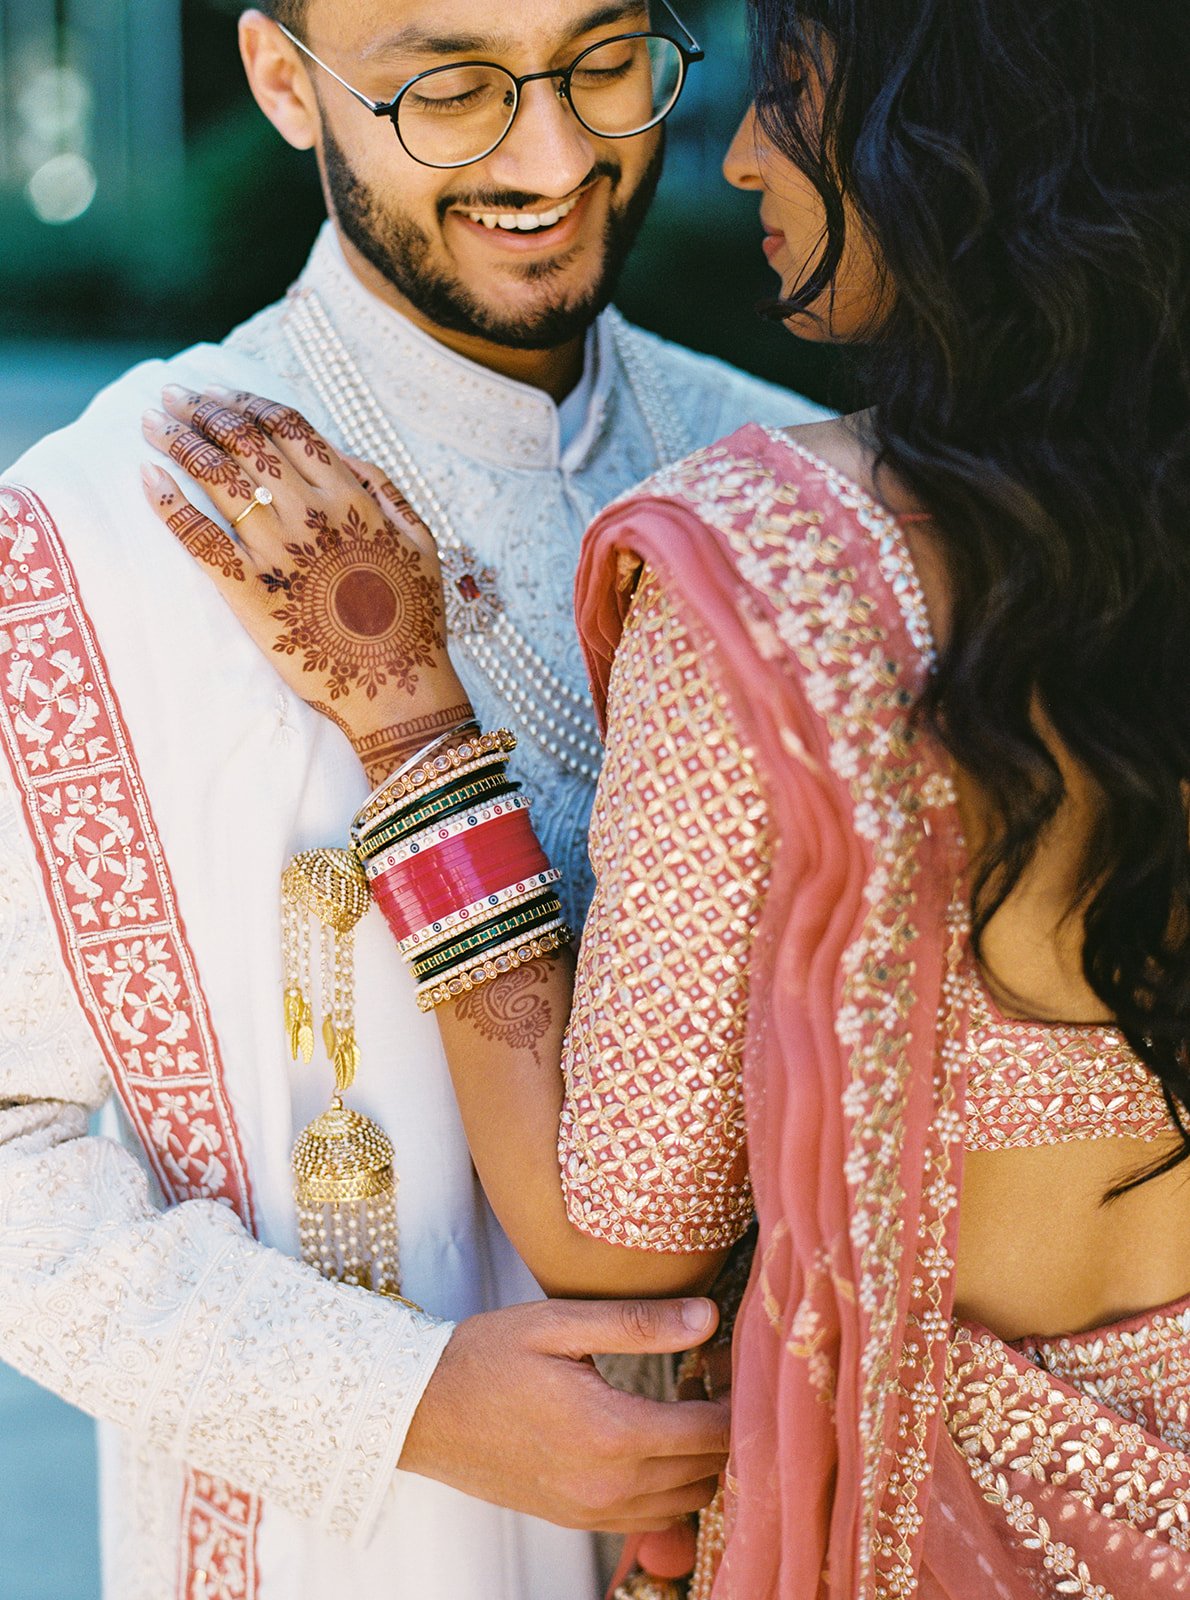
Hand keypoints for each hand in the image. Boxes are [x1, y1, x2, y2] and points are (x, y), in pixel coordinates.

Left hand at [141, 385, 472, 784]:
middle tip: (173, 397)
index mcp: (352, 497)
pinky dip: (170, 503)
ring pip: (218, 477)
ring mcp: (279, 552)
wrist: (400, 687)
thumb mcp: (421, 542)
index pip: (287, 427)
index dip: (246, 402)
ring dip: (179, 441)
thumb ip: (386, 490)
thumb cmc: (414, 620)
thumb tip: (345, 453)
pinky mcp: (251, 592)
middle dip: (202, 410)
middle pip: (245, 441)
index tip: (218, 393)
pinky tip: (148, 478)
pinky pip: (200, 537)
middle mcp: (312, 513)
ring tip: (154, 425)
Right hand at [399, 1296, 729, 1532]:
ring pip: (686, 1502)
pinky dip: (670, 1485)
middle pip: (709, 1471)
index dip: (736, 1396)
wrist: (421, 1413)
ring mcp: (592, 1511)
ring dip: (701, 1459)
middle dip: (724, 1425)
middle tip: (713, 1374)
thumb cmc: (486, 1357)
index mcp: (611, 1433)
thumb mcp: (559, 1323)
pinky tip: (653, 1438)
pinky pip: (650, 1517)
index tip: (732, 1360)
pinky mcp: (577, 1520)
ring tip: (684, 1405)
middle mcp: (609, 1486)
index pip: (713, 1432)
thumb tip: (708, 1316)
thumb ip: (638, 1322)